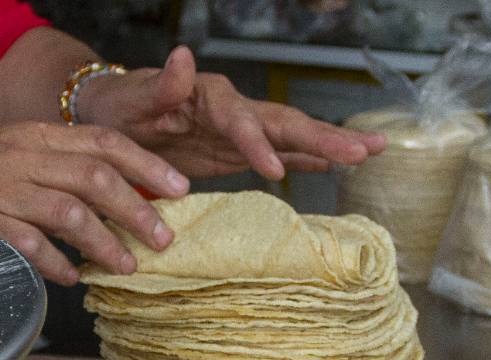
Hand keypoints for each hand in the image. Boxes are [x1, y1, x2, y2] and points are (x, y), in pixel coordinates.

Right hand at [0, 122, 189, 284]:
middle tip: (164, 238)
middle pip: (95, 178)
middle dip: (136, 211)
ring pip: (68, 213)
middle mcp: (21, 156)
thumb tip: (123, 197)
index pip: (104, 141)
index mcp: (37, 135)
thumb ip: (62, 166)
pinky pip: (29, 245)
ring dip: (105, 244)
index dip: (147, 165)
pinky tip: (73, 277)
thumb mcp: (15, 151)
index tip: (180, 189)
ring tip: (127, 266)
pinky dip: (57, 264)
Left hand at [80, 46, 386, 179]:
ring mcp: (241, 131)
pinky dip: (309, 160)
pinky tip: (335, 166)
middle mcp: (234, 109)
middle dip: (324, 137)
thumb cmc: (119, 109)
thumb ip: (159, 85)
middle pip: (286, 123)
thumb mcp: (130, 100)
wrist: (116, 118)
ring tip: (373, 151)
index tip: (274, 171)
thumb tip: (182, 56)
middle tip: (364, 151)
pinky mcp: (240, 151)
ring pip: (294, 137)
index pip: (241, 120)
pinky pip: (282, 153)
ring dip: (332, 145)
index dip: (258, 144)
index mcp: (208, 96)